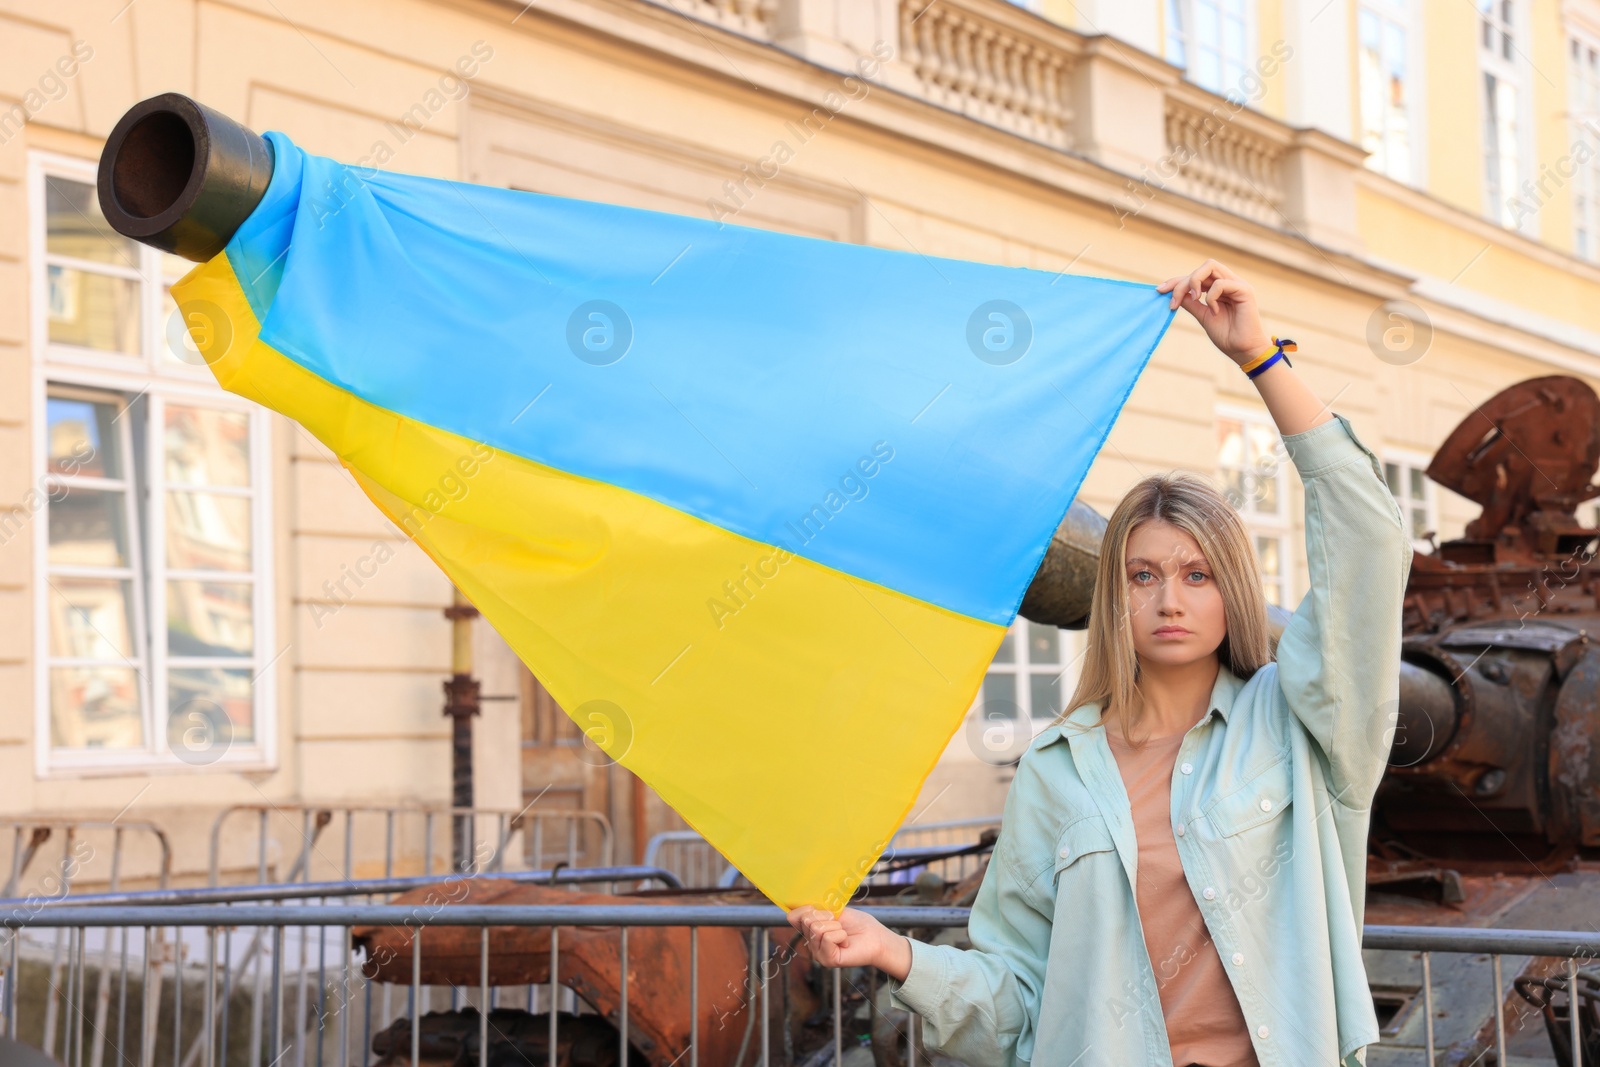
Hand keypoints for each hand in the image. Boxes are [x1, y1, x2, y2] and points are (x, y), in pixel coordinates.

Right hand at [786, 904, 912, 979]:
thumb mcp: (834, 910)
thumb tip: (796, 902)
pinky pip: (828, 937)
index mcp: (810, 930)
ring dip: (836, 926)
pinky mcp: (827, 960)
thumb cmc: (858, 924)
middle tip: (839, 923)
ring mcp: (817, 953)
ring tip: (843, 933)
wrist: (876, 937)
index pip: (792, 916)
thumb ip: (815, 908)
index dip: (805, 908)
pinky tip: (846, 942)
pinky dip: (841, 935)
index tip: (824, 909)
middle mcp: (811, 943)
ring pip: (817, 928)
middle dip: (827, 916)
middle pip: (806, 920)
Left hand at [1156, 260, 1271, 364]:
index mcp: (1220, 288)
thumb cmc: (1227, 335)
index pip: (1196, 275)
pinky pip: (1220, 283)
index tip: (1160, 290)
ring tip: (1193, 300)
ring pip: (1210, 266)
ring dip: (1194, 282)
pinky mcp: (1244, 290)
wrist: (1243, 350)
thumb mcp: (1203, 316)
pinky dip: (1211, 297)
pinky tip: (1214, 311)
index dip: (1177, 281)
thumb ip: (1191, 303)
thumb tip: (1174, 293)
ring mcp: (1237, 284)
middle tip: (1174, 301)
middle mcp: (1229, 282)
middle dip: (1183, 282)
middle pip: (1202, 267)